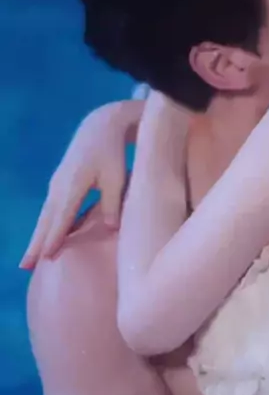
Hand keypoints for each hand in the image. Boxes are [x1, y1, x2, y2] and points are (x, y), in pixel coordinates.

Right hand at [20, 100, 140, 268]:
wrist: (100, 127)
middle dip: (36, 244)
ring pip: (44, 217)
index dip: (55, 237)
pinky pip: (48, 211)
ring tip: (28, 261)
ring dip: (36, 238)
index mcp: (73, 184)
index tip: (47, 257)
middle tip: (25, 267)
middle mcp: (59, 186)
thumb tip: (112, 229)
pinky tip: (41, 241)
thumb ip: (113, 203)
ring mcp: (55, 185)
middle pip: (45, 220)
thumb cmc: (113, 152)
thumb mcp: (117, 177)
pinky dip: (43, 227)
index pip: (63, 217)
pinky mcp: (58, 184)